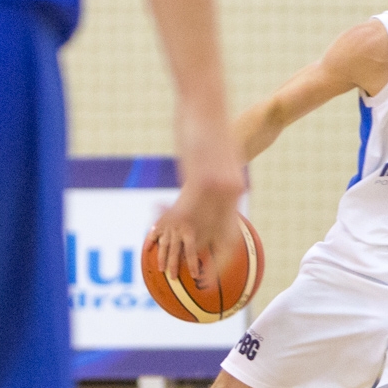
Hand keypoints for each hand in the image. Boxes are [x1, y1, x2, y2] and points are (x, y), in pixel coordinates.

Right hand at [152, 110, 245, 278]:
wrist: (207, 102)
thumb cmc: (208, 125)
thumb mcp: (214, 159)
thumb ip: (208, 184)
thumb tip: (198, 199)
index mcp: (235, 189)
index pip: (232, 233)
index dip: (224, 259)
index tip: (214, 277)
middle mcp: (229, 192)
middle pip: (220, 239)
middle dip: (209, 266)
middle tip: (196, 285)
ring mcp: (216, 187)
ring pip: (197, 229)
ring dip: (180, 250)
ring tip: (166, 269)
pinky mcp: (201, 178)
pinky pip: (183, 210)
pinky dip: (168, 224)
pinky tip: (153, 233)